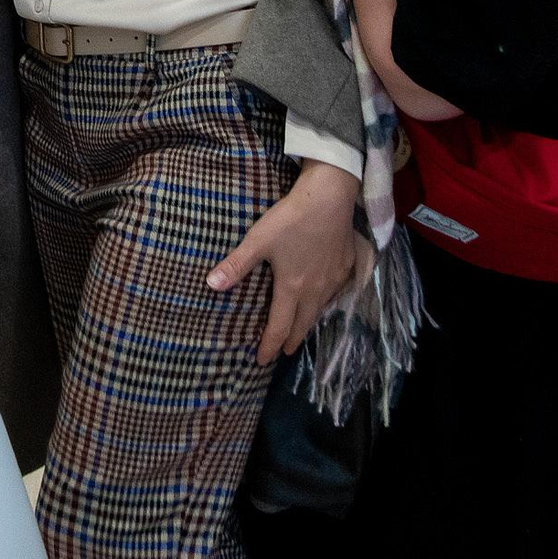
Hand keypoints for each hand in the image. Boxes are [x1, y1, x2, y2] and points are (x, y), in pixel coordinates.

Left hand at [207, 161, 364, 363]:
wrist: (330, 198)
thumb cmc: (290, 220)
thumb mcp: (257, 241)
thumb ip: (236, 265)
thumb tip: (211, 285)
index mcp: (292, 288)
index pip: (279, 326)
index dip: (269, 345)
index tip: (262, 361)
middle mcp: (315, 290)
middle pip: (303, 323)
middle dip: (291, 340)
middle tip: (283, 352)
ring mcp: (334, 279)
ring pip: (321, 309)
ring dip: (309, 323)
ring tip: (301, 330)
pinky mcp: (346, 265)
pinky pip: (335, 293)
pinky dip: (325, 303)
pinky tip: (324, 299)